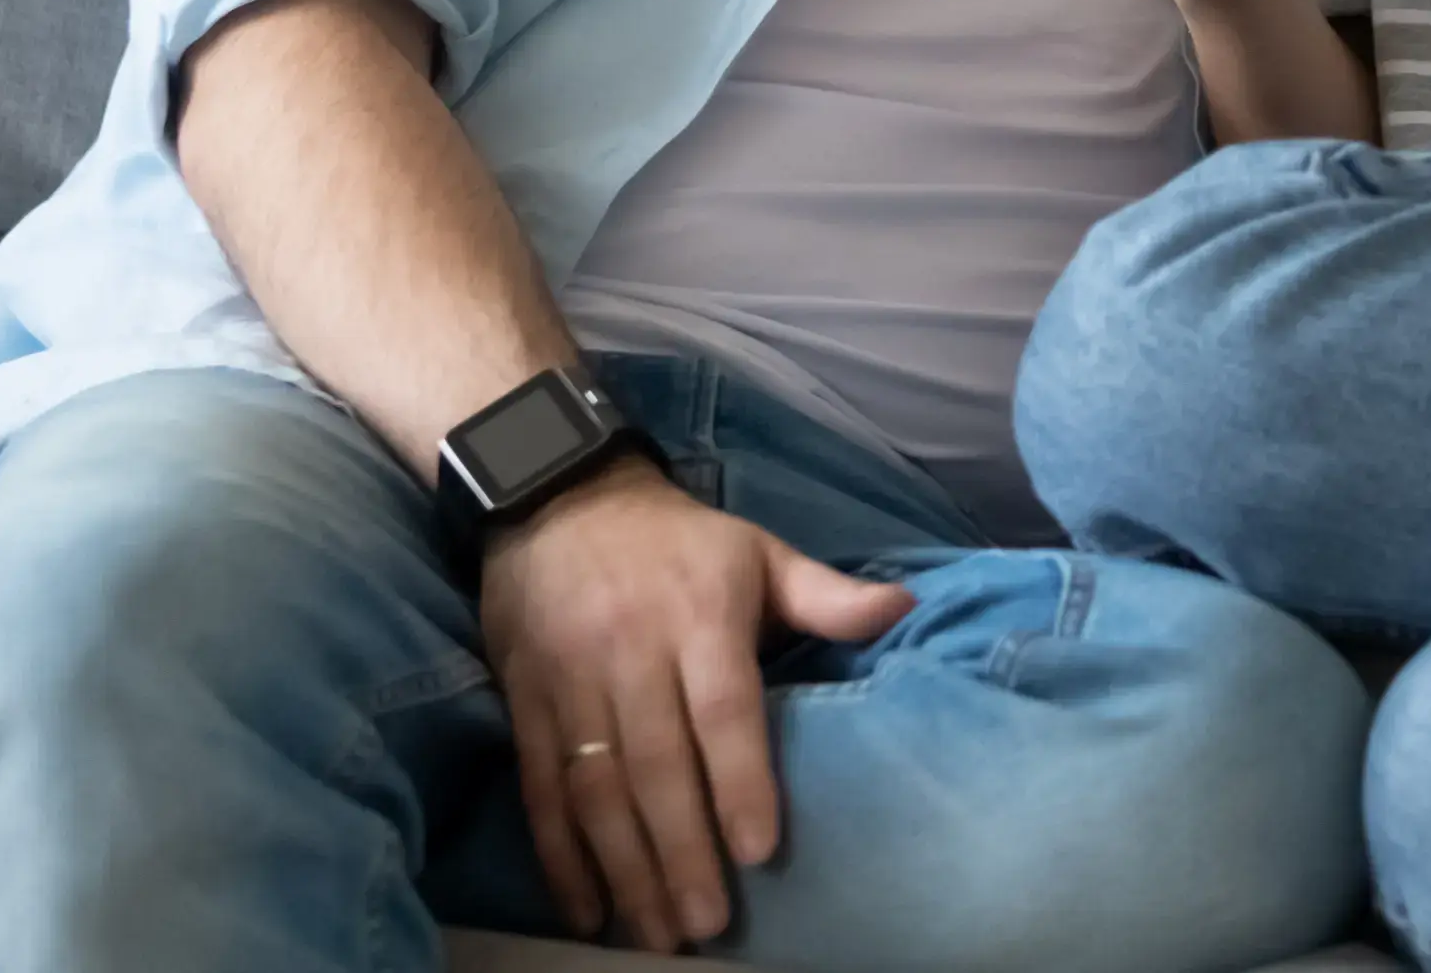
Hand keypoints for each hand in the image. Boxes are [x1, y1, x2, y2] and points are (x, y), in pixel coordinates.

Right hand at [475, 460, 912, 953]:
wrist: (557, 500)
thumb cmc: (679, 544)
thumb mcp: (759, 552)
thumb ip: (828, 595)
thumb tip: (904, 608)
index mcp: (699, 617)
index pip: (722, 709)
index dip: (738, 781)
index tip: (757, 850)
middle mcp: (631, 653)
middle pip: (656, 765)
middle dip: (680, 851)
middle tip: (704, 927)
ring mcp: (571, 682)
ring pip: (596, 788)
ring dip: (624, 869)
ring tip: (654, 934)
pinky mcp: (526, 703)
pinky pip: (541, 788)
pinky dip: (559, 855)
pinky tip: (587, 909)